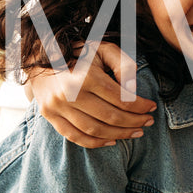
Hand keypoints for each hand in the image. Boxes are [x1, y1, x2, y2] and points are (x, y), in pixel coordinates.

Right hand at [24, 41, 155, 147]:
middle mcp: (70, 93)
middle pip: (110, 117)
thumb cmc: (80, 52)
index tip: (152, 107)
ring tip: (136, 132)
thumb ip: (123, 64)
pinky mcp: (49, 115)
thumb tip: (134, 89)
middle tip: (148, 122)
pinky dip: (95, 143)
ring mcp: (57, 106)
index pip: (121, 99)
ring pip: (94, 130)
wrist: (40, 54)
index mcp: (86, 76)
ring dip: (119, 135)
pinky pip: (74, 136)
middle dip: (134, 122)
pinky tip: (112, 141)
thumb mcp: (104, 49)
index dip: (140, 106)